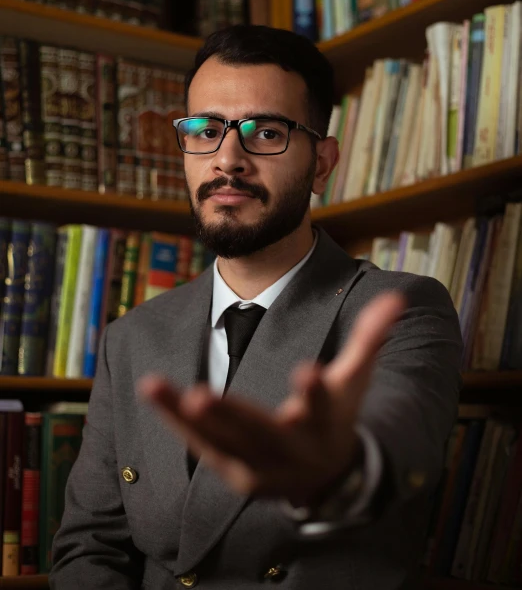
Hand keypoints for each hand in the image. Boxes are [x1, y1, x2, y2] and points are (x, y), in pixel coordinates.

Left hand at [137, 291, 405, 507]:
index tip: (308, 370)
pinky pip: (201, 445)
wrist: (328, 477)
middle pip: (260, 431)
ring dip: (187, 416)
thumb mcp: (355, 377)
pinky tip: (155, 393)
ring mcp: (260, 465)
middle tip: (202, 397)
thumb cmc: (339, 415)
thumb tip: (397, 297)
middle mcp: (292, 449)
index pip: (324, 404)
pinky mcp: (234, 470)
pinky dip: (176, 421)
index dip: (316, 390)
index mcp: (325, 421)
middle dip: (233, 416)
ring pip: (220, 441)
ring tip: (157, 386)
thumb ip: (371, 337)